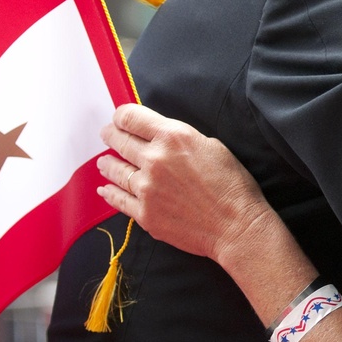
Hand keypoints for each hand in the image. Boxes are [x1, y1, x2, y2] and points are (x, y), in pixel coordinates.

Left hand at [96, 103, 271, 263]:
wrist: (236, 225)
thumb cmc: (232, 184)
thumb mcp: (212, 145)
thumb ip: (181, 138)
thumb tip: (162, 137)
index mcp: (173, 137)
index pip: (130, 117)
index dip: (121, 116)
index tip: (119, 119)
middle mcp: (154, 159)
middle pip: (119, 141)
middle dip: (111, 135)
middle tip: (108, 134)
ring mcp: (146, 188)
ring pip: (115, 170)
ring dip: (108, 163)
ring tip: (104, 162)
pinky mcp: (144, 214)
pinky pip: (118, 199)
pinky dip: (109, 192)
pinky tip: (105, 188)